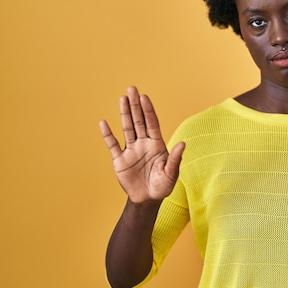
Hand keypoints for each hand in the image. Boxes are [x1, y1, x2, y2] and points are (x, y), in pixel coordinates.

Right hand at [99, 86, 184, 203]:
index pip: (152, 123)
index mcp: (157, 144)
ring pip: (127, 128)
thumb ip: (175, 158)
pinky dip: (108, 134)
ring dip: (124, 113)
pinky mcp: (120, 160)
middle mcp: (143, 143)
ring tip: (122, 98)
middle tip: (132, 88)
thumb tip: (183, 143)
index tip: (144, 97)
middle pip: (139, 121)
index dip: (148, 110)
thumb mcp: (171, 173)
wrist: (147, 199)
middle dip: (136, 105)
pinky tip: (104, 122)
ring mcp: (131, 150)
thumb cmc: (163, 186)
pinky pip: (113, 145)